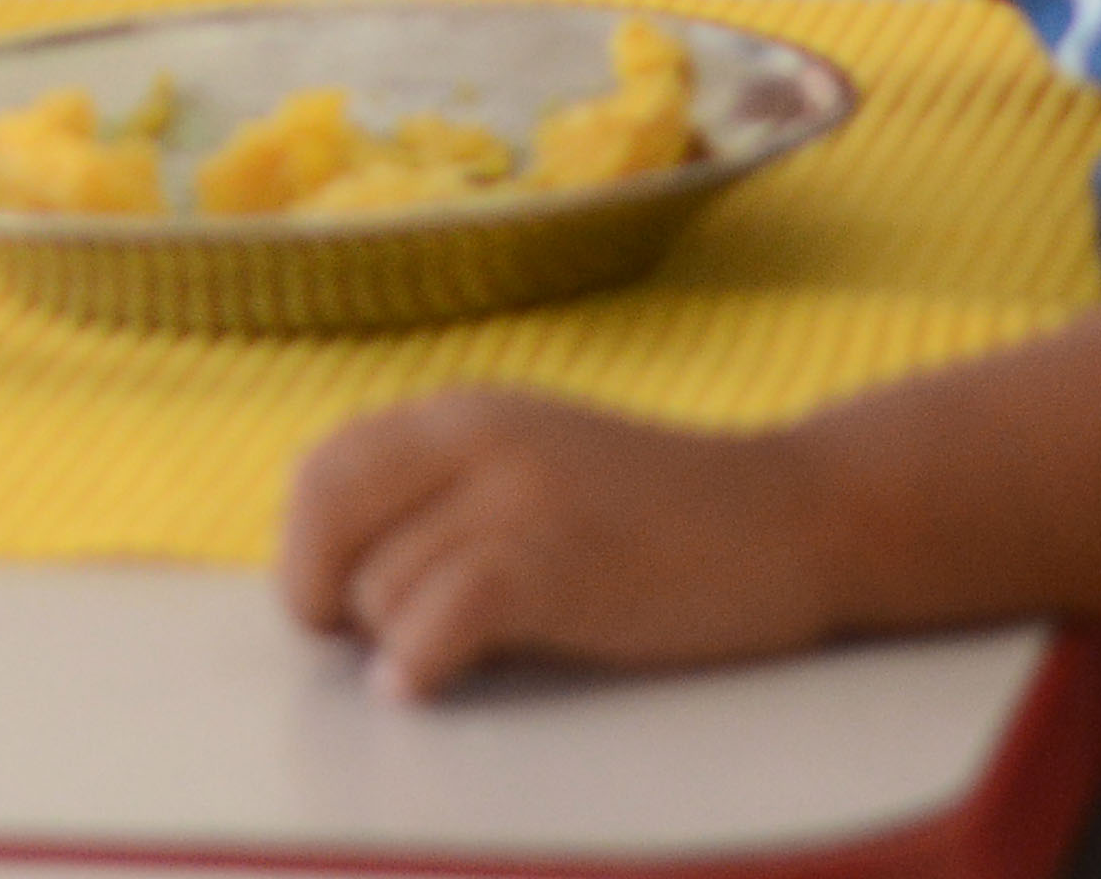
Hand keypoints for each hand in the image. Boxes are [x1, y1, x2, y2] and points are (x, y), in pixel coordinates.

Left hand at [279, 390, 826, 697]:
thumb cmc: (659, 519)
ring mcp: (519, 494)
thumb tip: (337, 578)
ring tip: (457, 653)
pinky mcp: (558, 560)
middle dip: (322, 595)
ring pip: (381, 584)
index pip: (321, 470)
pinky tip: (429, 686)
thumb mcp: (534, 470)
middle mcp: (478, 436)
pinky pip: (439, 617)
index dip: (307, 550)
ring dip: (397, 640)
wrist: (793, 518)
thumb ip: (444, 498)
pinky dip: (417, 665)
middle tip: (362, 642)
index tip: (338, 606)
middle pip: (326, 518)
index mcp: (464, 414)